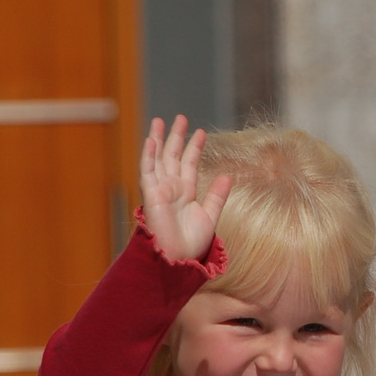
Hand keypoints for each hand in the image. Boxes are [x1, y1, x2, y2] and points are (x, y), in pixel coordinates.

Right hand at [139, 114, 232, 262]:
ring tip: (160, 120)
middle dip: (176, 136)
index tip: (200, 131)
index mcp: (186, 192)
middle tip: (180, 118)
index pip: (190, 163)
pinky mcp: (150, 194)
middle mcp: (172, 188)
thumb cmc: (192, 243)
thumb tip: (228, 175)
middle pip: (173, 156)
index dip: (194, 147)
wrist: (177, 258)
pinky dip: (149, 155)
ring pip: (158, 158)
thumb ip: (217, 196)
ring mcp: (160, 189)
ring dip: (159, 139)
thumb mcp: (210, 216)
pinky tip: (151, 140)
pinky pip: (148, 171)